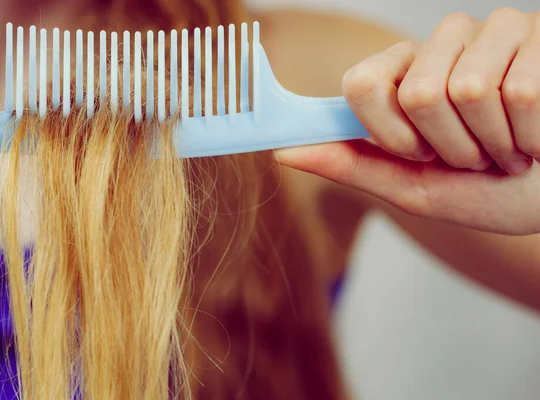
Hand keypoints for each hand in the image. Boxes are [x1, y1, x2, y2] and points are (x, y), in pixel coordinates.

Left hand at [275, 8, 539, 234]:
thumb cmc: (484, 192)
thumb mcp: (411, 188)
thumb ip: (351, 164)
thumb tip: (283, 151)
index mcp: (403, 75)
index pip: (362, 83)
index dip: (389, 132)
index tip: (417, 154)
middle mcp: (441, 44)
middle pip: (419, 94)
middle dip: (450, 147)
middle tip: (474, 157)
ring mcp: (492, 32)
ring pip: (469, 89)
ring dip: (492, 143)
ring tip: (507, 147)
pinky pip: (522, 92)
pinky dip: (531, 137)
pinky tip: (538, 137)